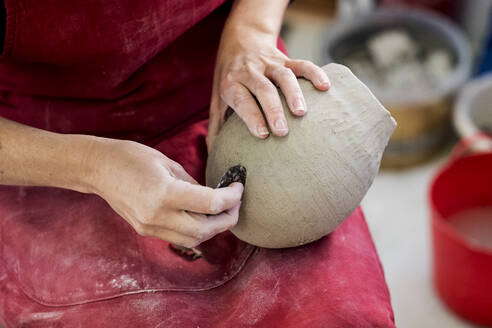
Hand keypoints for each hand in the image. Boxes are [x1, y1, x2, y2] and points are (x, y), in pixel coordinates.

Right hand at [88, 139, 242, 246]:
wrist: (97, 168)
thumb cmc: (132, 157)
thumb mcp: (168, 163)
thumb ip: (194, 183)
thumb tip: (215, 197)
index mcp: (165, 193)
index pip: (211, 204)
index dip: (232, 198)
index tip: (239, 188)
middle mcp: (157, 215)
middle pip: (205, 230)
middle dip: (227, 219)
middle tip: (236, 204)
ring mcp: (150, 227)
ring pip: (194, 240)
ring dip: (213, 229)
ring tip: (222, 211)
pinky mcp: (145, 231)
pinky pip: (179, 237)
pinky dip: (196, 230)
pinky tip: (201, 216)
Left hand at [207, 24, 330, 148]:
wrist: (240, 40)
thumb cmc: (229, 79)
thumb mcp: (217, 99)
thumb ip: (216, 128)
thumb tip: (216, 158)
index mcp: (231, 83)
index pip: (241, 99)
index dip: (251, 116)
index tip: (263, 134)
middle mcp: (250, 72)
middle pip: (263, 89)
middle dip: (273, 110)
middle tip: (282, 131)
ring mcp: (269, 64)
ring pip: (283, 75)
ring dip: (294, 93)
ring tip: (302, 113)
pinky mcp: (285, 59)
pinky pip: (301, 64)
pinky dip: (314, 73)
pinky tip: (325, 87)